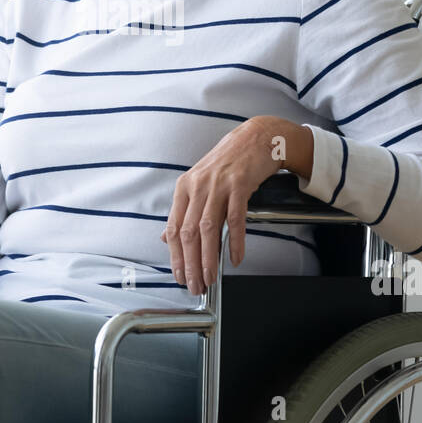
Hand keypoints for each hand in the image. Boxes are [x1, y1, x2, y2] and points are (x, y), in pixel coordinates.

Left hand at [160, 116, 291, 294]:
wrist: (255, 138)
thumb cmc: (228, 162)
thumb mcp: (199, 183)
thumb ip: (184, 211)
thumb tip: (166, 236)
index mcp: (184, 188)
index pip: (175, 228)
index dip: (175, 256)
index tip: (179, 276)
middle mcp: (198, 186)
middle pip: (189, 233)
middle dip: (190, 264)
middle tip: (195, 285)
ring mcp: (219, 185)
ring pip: (208, 229)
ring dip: (209, 258)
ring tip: (211, 277)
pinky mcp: (240, 185)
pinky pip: (235, 219)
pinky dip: (235, 241)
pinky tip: (234, 257)